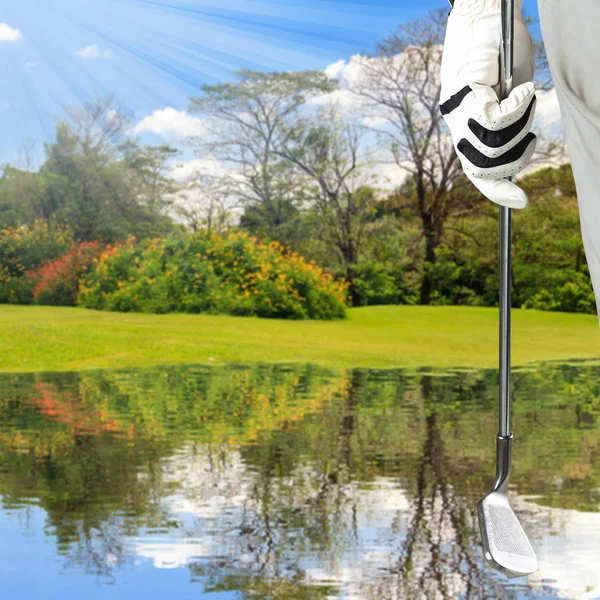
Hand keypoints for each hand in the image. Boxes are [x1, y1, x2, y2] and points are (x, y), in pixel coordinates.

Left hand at [440, 0, 536, 208]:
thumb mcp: (512, 95)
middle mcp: (456, 125)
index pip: (474, 172)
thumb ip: (511, 124)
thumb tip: (515, 153)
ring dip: (519, 128)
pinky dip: (518, 108)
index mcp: (465, 129)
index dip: (496, 191)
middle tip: (531, 138)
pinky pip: (494, 120)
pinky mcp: (463, 94)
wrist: (488, 13)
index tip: (520, 201)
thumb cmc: (502, 52)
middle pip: (482, 168)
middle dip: (515, 160)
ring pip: (492, 146)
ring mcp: (456, 111)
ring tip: (525, 101)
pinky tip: (523, 89)